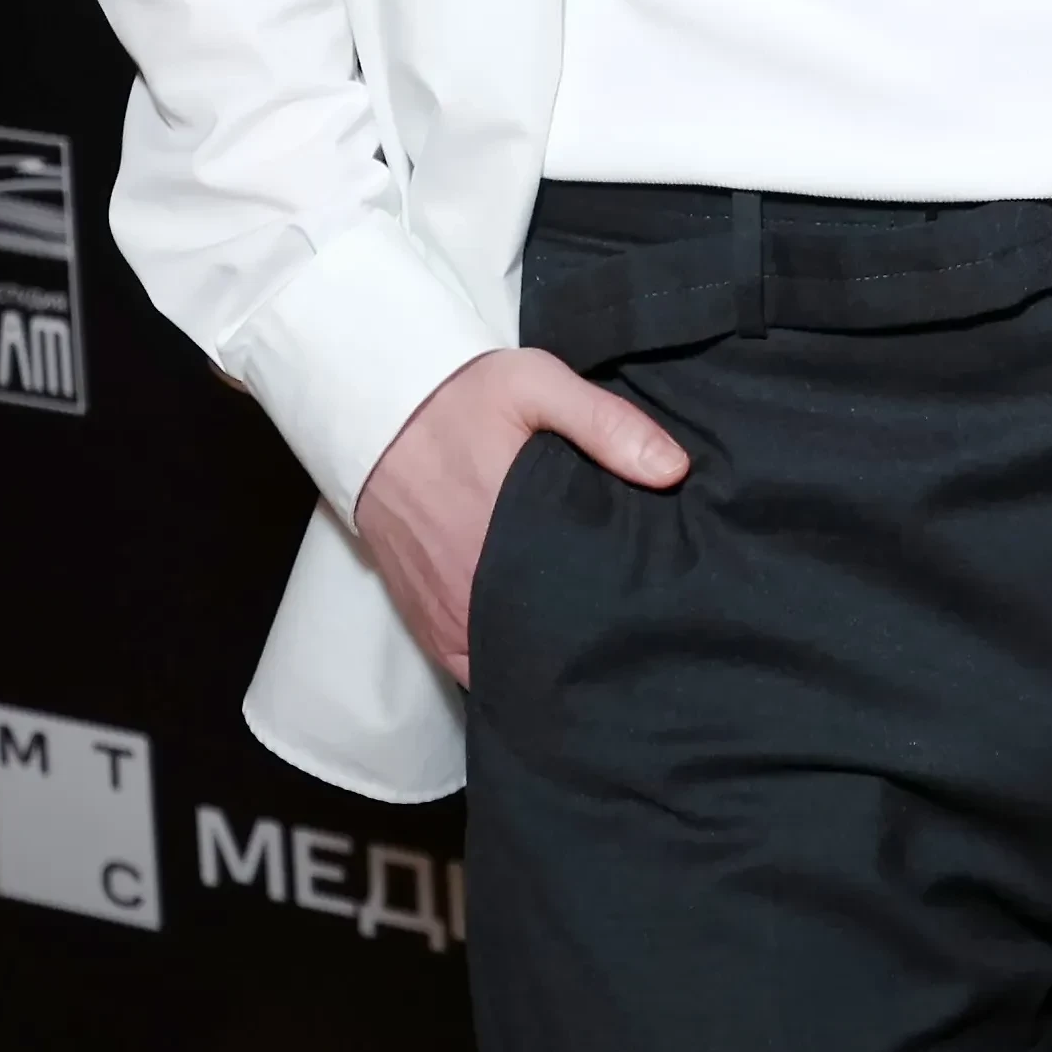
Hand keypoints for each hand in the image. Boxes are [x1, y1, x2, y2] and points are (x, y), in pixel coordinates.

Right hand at [354, 348, 687, 688]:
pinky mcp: (421, 616)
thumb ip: (607, 424)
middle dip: (584, 649)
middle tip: (631, 639)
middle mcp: (470, 591)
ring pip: (504, 665)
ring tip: (590, 654)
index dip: (614, 624)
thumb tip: (676, 470)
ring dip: (541, 661)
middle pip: (542, 647)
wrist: (374, 407)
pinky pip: (465, 665)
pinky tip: (534, 659)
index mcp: (506, 538)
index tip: (651, 621)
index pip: (573, 611)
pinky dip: (498, 667)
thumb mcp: (537, 384)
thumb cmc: (460, 397)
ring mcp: (441, 612)